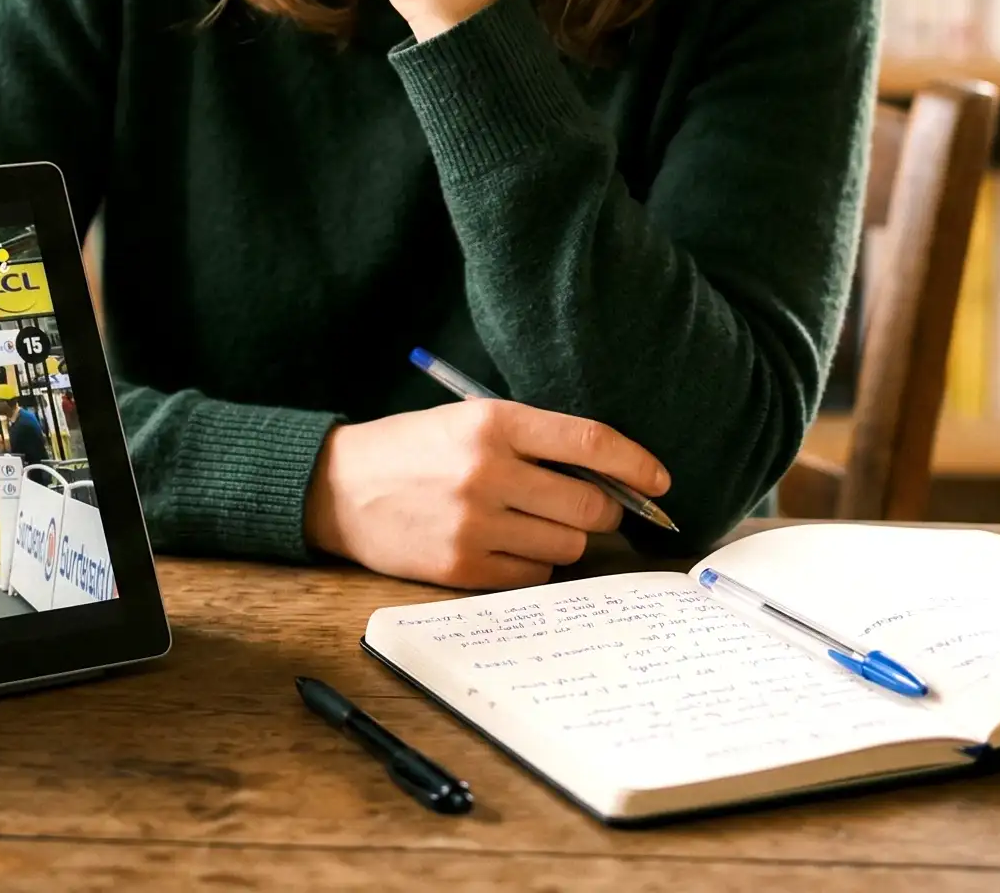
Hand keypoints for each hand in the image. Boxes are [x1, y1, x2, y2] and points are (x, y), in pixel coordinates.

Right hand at [301, 400, 671, 589]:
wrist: (338, 488)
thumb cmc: (413, 449)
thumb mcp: (469, 421)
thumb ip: (533, 441)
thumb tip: (608, 478)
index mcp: (493, 422)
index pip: (590, 442)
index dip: (636, 464)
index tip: (660, 480)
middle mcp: (487, 472)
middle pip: (589, 508)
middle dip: (605, 512)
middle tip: (594, 509)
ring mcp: (475, 524)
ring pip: (565, 548)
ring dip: (565, 540)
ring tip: (534, 524)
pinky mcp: (462, 568)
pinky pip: (533, 578)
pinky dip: (533, 566)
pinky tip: (508, 546)